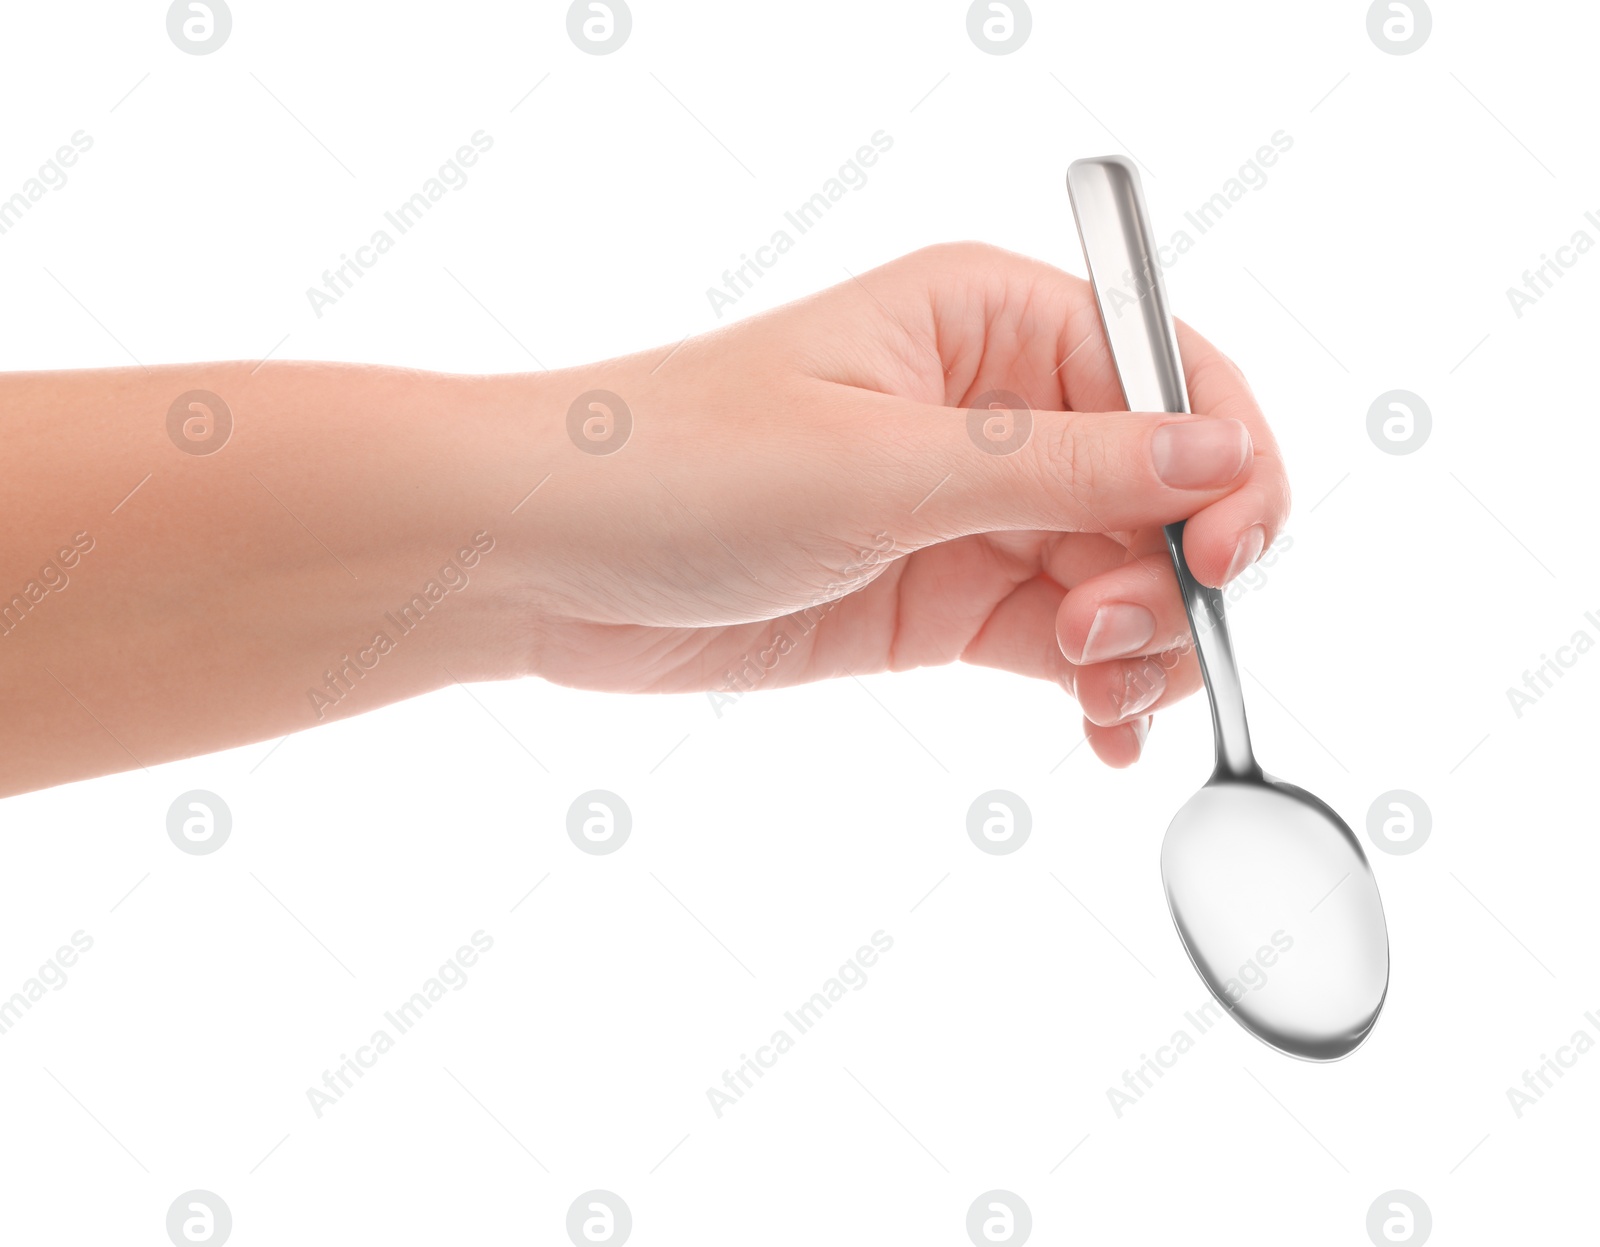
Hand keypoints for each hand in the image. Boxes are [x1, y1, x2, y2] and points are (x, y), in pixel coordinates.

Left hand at [520, 242, 1290, 765]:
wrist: (545, 559)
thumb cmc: (680, 464)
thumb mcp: (884, 464)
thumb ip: (1062, 470)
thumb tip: (1221, 456)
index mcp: (991, 321)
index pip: (1174, 375)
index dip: (1228, 462)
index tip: (1229, 554)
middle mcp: (998, 411)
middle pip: (1163, 490)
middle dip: (1170, 573)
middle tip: (1103, 635)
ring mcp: (971, 513)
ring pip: (1124, 576)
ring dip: (1140, 641)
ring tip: (1092, 690)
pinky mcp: (942, 600)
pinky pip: (1062, 641)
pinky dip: (1099, 686)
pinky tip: (1105, 733)